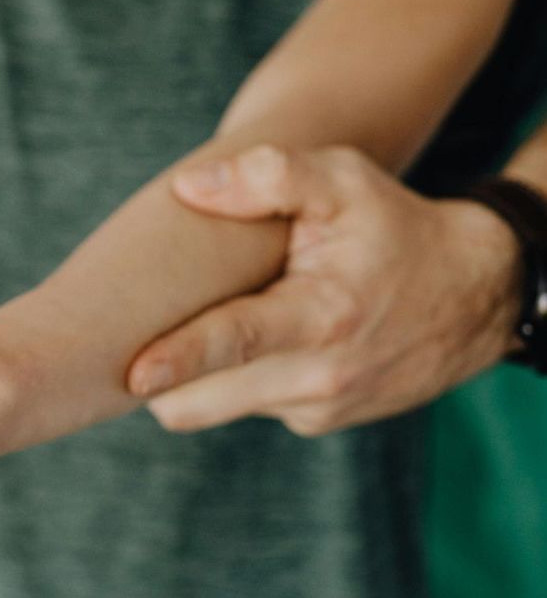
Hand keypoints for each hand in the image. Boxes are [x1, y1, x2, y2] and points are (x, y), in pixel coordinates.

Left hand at [127, 145, 520, 434]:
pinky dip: (234, 379)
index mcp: (322, 315)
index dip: (180, 359)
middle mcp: (318, 375)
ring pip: (214, 404)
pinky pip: (247, 404)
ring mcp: (316, 407)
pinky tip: (252, 341)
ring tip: (195, 326)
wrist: (473, 295)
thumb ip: (270, 176)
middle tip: (124, 343)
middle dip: (159, 379)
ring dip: (195, 376)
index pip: (237, 341)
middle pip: (201, 398)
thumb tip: (188, 188)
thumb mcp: (344, 181)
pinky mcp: (315, 421)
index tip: (134, 375)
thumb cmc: (393, 228)